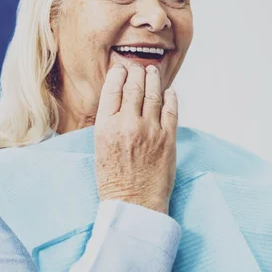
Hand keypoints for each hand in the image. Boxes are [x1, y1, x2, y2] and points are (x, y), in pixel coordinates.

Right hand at [94, 63, 177, 214]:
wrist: (133, 204)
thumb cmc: (113, 179)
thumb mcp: (100, 147)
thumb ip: (109, 122)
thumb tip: (119, 99)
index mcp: (106, 127)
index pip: (113, 89)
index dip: (119, 73)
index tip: (121, 68)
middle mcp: (128, 124)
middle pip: (134, 87)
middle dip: (137, 72)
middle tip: (139, 67)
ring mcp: (150, 130)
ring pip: (153, 94)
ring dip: (154, 79)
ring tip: (153, 72)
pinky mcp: (167, 139)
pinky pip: (171, 110)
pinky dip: (170, 97)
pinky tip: (169, 91)